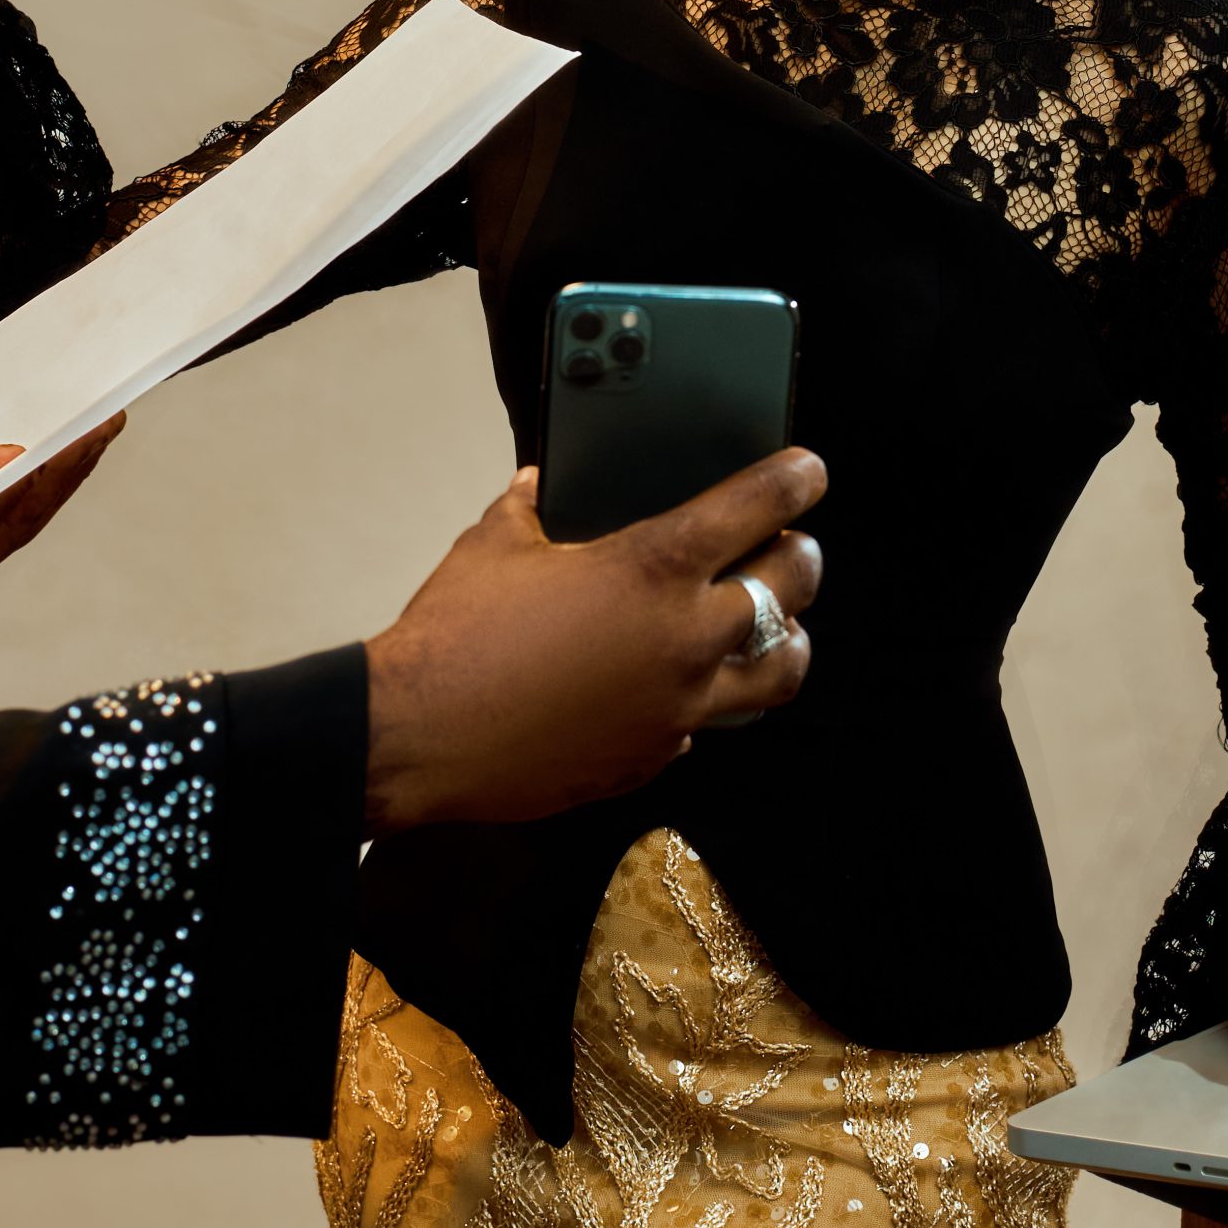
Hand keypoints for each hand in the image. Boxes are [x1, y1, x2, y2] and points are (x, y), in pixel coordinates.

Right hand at [362, 446, 825, 831]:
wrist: (418, 738)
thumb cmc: (456, 632)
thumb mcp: (494, 544)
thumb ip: (529, 505)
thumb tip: (536, 484)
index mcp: (652, 567)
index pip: (756, 508)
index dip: (793, 479)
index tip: (809, 469)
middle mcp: (683, 636)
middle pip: (790, 587)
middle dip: (800, 556)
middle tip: (790, 545)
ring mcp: (676, 706)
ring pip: (778, 672)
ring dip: (784, 640)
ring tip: (772, 627)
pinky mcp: (650, 758)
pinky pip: (704, 724)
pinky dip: (705, 700)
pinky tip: (677, 686)